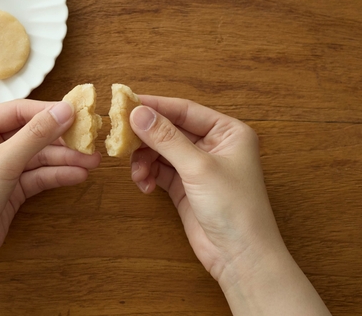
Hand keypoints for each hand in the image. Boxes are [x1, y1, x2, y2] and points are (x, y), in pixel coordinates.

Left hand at [0, 99, 99, 315]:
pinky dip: (56, 175)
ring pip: (37, 156)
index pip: (18, 110)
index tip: (79, 113)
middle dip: (61, 139)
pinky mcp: (9, 189)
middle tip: (90, 139)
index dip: (49, 112)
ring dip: (64, 159)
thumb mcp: (3, 162)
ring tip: (92, 161)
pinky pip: (37, 176)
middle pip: (31, 133)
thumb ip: (36, 134)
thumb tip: (66, 109)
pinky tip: (77, 175)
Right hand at [129, 96, 329, 315]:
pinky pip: (159, 170)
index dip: (155, 106)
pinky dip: (148, 174)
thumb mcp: (198, 167)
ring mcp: (198, 166)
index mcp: (228, 131)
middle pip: (169, 129)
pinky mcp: (186, 186)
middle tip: (121, 138)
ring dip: (144, 158)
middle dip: (146, 136)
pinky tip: (145, 185)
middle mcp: (214, 145)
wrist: (240, 257)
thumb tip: (138, 113)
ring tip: (137, 172)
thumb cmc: (234, 207)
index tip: (126, 103)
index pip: (185, 110)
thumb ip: (165, 138)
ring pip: (161, 150)